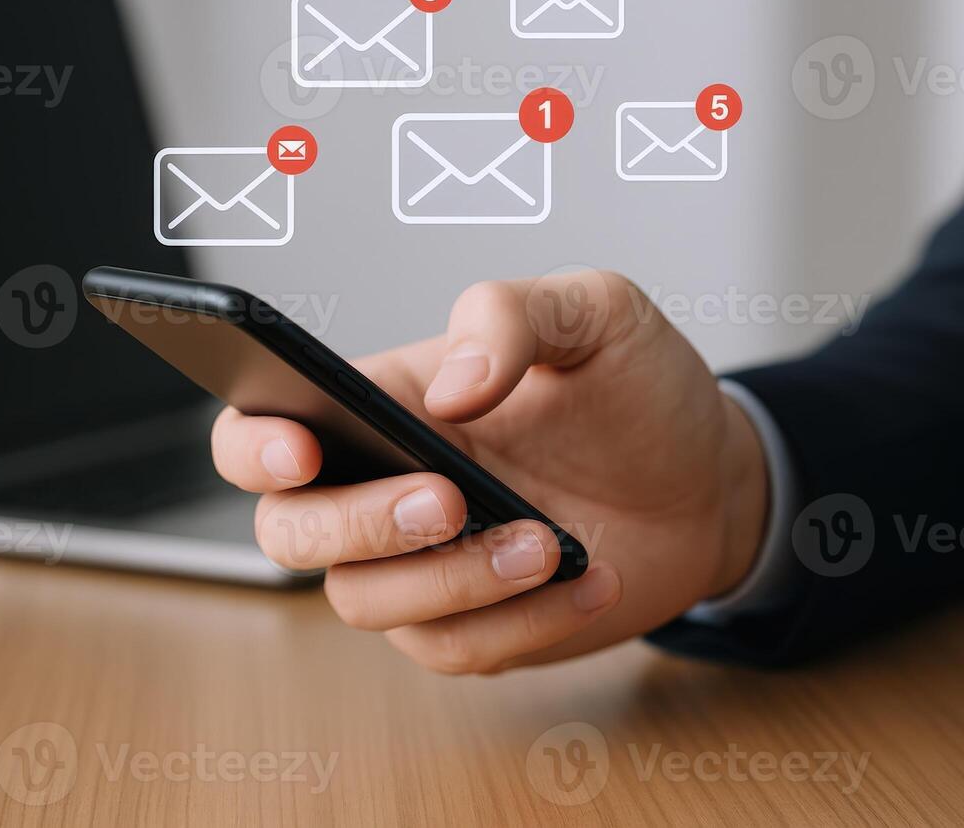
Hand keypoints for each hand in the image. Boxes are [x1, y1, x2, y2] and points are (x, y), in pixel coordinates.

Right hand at [210, 271, 769, 673]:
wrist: (711, 480)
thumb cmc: (636, 388)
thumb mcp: (593, 312)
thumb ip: (512, 314)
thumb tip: (449, 390)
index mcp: (381, 403)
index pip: (262, 428)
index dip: (252, 447)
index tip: (303, 449)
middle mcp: (380, 487)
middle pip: (289, 532)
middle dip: (355, 526)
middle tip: (446, 501)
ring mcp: (420, 565)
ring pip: (367, 602)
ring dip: (451, 580)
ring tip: (546, 542)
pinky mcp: (471, 626)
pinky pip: (456, 650)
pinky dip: (522, 622)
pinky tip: (591, 579)